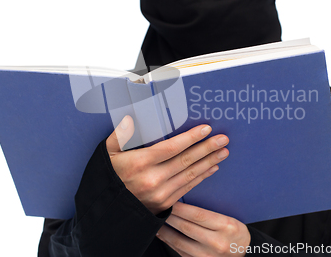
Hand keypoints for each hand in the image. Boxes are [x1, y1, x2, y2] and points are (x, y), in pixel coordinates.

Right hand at [106, 115, 228, 214]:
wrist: (107, 211)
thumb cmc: (108, 179)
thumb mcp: (108, 155)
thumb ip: (120, 136)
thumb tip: (129, 119)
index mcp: (139, 163)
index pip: (171, 147)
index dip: (190, 138)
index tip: (205, 129)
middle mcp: (152, 179)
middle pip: (186, 160)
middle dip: (207, 148)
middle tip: (223, 139)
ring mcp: (160, 193)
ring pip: (190, 174)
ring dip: (209, 162)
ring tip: (223, 151)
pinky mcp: (165, 203)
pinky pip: (188, 188)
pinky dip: (201, 177)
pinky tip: (212, 168)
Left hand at [157, 202, 250, 256]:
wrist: (245, 254)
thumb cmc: (235, 234)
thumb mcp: (230, 219)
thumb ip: (210, 212)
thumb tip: (186, 201)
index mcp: (226, 226)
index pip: (198, 215)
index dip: (181, 208)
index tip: (171, 202)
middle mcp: (217, 242)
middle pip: (186, 227)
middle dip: (170, 216)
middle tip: (160, 208)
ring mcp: (207, 256)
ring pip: (179, 241)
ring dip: (165, 230)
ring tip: (157, 221)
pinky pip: (180, 251)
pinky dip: (169, 242)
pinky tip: (164, 234)